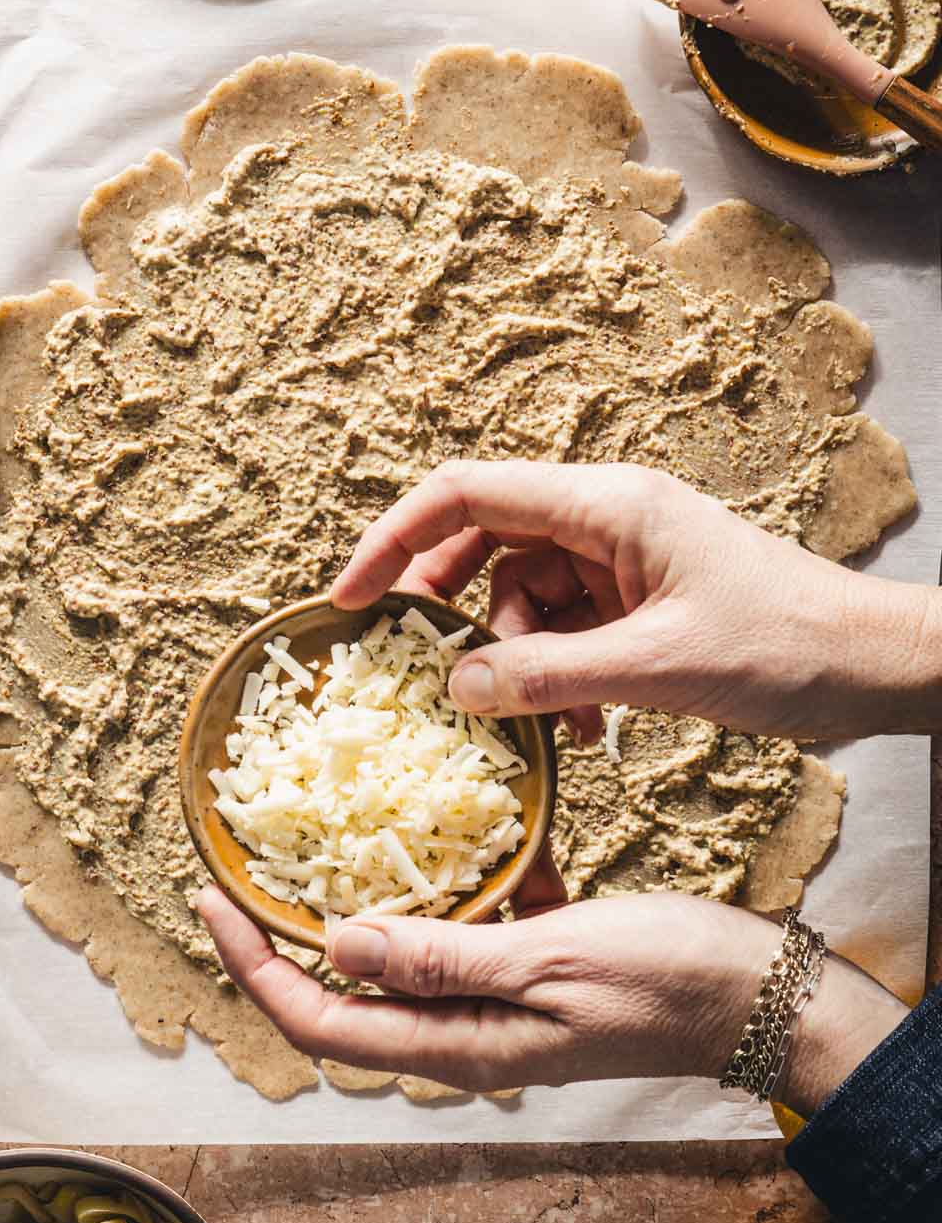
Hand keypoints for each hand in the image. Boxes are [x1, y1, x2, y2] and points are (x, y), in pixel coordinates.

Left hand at [198, 879, 905, 1112]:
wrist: (758, 992)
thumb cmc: (663, 980)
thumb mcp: (548, 960)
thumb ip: (440, 957)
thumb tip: (337, 944)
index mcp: (457, 1045)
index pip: (321, 1021)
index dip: (257, 967)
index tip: (213, 901)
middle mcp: (462, 1031)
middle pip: (343, 993)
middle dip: (284, 936)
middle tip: (243, 866)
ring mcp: (494, 998)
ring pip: (397, 954)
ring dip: (357, 903)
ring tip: (316, 836)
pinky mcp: (528, 964)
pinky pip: (462, 925)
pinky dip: (441, 882)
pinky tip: (442, 829)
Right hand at [331, 459, 941, 741]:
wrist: (873, 664)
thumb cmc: (786, 646)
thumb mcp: (657, 668)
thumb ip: (549, 676)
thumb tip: (454, 686)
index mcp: (606, 505)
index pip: (467, 494)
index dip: (395, 539)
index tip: (348, 599)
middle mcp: (604, 518)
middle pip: (485, 544)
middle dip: (453, 614)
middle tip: (429, 677)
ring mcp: (620, 559)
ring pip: (521, 598)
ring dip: (520, 664)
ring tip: (554, 725)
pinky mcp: (636, 599)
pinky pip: (564, 631)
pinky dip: (558, 678)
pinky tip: (586, 728)